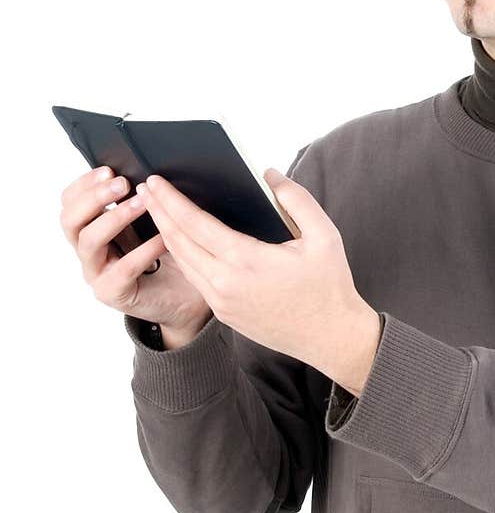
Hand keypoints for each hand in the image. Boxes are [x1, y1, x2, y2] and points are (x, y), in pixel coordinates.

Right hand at [59, 165, 212, 331]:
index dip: (84, 185)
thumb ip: (135, 203)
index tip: (108, 170)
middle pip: (70, 221)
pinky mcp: (113, 293)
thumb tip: (143, 173)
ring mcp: (97, 274)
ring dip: (115, 217)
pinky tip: (163, 238)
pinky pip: (124, 268)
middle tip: (123, 183)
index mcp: (91, 230)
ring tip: (142, 203)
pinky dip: (144, 249)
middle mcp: (88, 252)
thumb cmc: (166, 258)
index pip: (70, 204)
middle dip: (94, 198)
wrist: (184, 298)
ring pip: (90, 242)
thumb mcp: (146, 224)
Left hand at [134, 168, 381, 390]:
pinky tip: (180, 242)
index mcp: (246, 260)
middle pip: (178, 242)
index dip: (171, 200)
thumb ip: (296, 199)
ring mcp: (222, 302)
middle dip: (158, 212)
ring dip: (166, 234)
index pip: (194, 223)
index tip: (156, 181)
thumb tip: (269, 175)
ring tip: (156, 211)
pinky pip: (195, 279)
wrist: (331, 338)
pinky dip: (182, 256)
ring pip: (183, 262)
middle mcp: (225, 283)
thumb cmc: (329, 286)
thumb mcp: (324, 236)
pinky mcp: (225, 314)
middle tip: (144, 189)